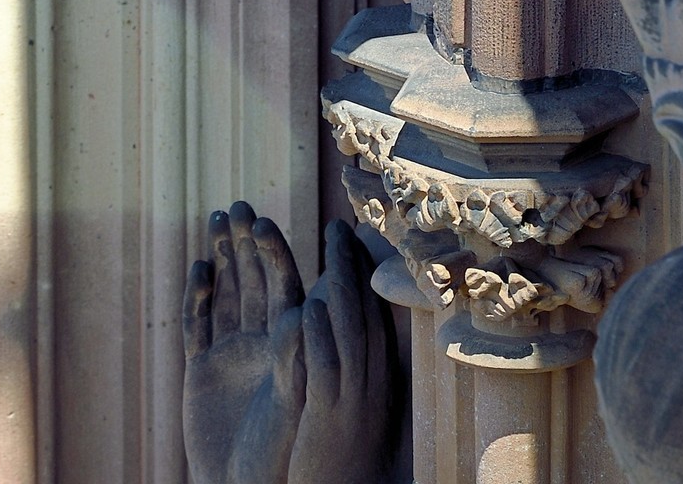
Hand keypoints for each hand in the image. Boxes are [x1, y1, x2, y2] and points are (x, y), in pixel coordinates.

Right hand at [184, 204, 304, 483]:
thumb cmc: (279, 455)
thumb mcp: (291, 403)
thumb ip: (294, 358)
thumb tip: (300, 308)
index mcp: (289, 347)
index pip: (284, 289)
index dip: (274, 255)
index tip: (265, 224)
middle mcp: (260, 343)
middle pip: (253, 282)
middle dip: (246, 244)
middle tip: (240, 207)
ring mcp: (229, 354)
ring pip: (226, 294)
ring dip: (222, 257)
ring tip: (218, 219)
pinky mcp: (201, 370)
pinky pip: (198, 326)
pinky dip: (197, 297)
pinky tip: (200, 269)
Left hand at [287, 224, 400, 483]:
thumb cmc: (340, 457)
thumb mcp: (351, 408)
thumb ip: (350, 370)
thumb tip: (343, 332)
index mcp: (374, 380)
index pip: (374, 318)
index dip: (366, 277)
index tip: (356, 239)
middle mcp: (369, 385)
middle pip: (366, 314)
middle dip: (356, 269)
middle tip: (344, 225)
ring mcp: (350, 400)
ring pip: (350, 331)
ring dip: (341, 284)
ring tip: (332, 244)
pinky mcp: (326, 417)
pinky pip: (323, 369)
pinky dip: (318, 336)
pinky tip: (308, 305)